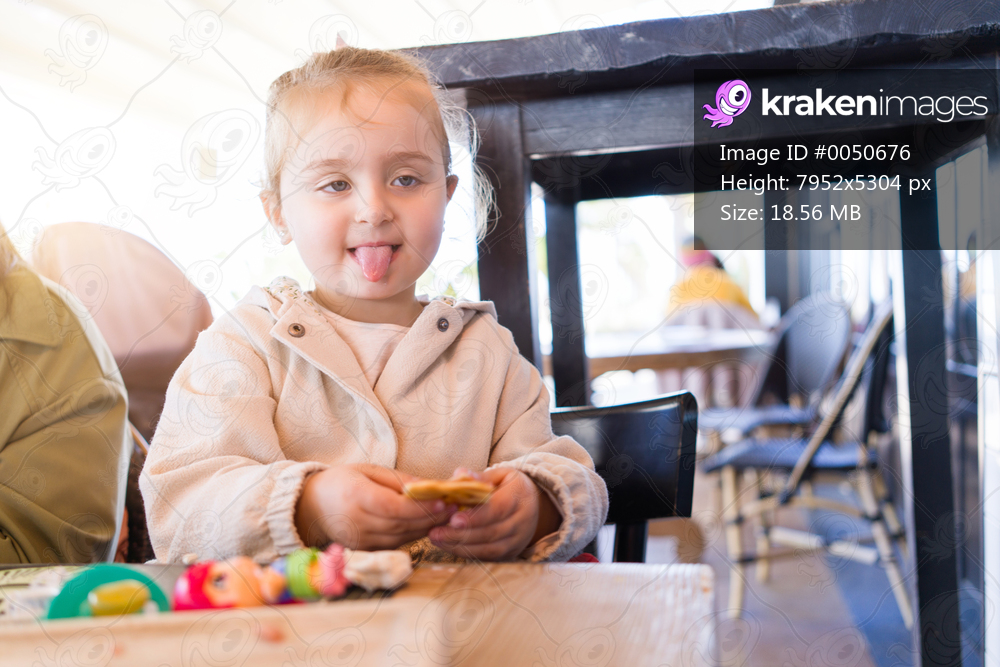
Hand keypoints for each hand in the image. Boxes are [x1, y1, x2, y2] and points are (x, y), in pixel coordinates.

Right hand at [295, 463, 454, 549]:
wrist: (312, 507)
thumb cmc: (342, 482)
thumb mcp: (369, 470)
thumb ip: (400, 480)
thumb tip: (430, 486)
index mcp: (355, 496)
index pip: (393, 507)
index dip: (420, 507)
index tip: (443, 501)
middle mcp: (357, 522)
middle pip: (401, 525)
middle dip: (431, 517)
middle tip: (456, 508)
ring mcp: (361, 541)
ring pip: (402, 537)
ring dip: (427, 527)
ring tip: (448, 515)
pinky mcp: (366, 550)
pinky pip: (397, 543)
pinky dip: (414, 534)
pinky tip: (428, 524)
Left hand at [428, 467, 561, 560]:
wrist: (533, 504)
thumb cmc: (510, 486)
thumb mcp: (499, 475)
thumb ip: (480, 477)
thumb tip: (460, 475)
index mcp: (520, 496)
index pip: (498, 509)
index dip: (476, 517)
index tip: (453, 519)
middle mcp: (522, 520)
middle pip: (491, 532)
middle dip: (461, 534)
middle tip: (436, 532)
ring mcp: (518, 539)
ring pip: (489, 548)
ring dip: (460, 546)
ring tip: (437, 539)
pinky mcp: (511, 552)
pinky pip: (488, 556)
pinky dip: (467, 553)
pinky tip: (449, 546)